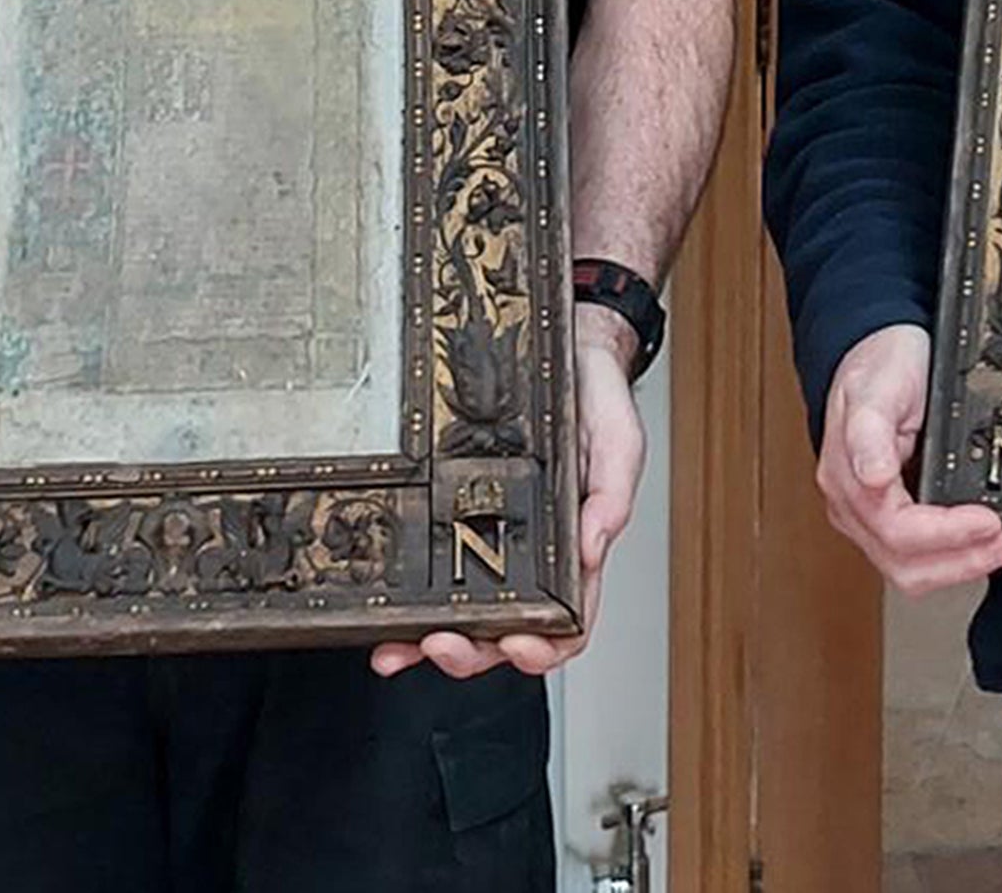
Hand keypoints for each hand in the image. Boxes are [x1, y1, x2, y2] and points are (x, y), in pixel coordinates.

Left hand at [371, 308, 644, 680]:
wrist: (566, 348)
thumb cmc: (597, 400)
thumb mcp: (618, 443)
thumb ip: (613, 497)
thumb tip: (593, 549)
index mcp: (574, 550)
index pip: (566, 623)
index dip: (543, 649)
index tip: (517, 647)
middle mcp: (529, 555)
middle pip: (502, 632)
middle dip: (470, 653)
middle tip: (441, 646)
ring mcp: (488, 540)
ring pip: (459, 614)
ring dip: (426, 643)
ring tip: (395, 650)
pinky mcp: (454, 515)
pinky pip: (429, 567)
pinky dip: (406, 601)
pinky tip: (383, 614)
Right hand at [817, 324, 1001, 595]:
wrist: (876, 347)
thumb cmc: (878, 363)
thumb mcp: (877, 386)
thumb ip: (870, 433)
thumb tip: (874, 479)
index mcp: (848, 477)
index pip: (897, 530)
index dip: (946, 534)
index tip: (988, 520)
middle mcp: (855, 504)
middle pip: (904, 565)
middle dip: (961, 562)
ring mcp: (870, 515)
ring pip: (910, 570)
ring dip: (960, 567)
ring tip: (1001, 549)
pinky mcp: (889, 516)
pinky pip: (918, 556)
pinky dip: (954, 557)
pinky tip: (981, 544)